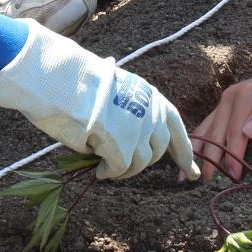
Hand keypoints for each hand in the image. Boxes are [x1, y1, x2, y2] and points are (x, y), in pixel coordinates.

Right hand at [0, 24, 198, 180]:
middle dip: (140, 163)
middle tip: (119, 166)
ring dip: (122, 170)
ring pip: (140, 163)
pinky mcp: (121, 144)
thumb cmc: (76, 82)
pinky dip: (108, 172)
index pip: (174, 127)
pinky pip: (119, 169)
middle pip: (157, 150)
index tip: (192, 172)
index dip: (184, 152)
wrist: (58, 79)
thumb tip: (131, 132)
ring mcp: (138, 127)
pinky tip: (97, 169)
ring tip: (103, 165)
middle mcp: (150, 110)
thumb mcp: (113, 89)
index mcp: (149, 95)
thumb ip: (128, 109)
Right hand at [191, 59, 251, 181]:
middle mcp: (232, 97)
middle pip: (217, 133)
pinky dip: (201, 142)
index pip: (235, 132)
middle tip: (207, 183)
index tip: (234, 175)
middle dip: (210, 158)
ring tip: (187, 176)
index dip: (233, 155)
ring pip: (208, 130)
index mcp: (245, 96)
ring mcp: (228, 101)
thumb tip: (249, 132)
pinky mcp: (230, 107)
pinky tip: (193, 156)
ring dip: (198, 152)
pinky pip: (211, 126)